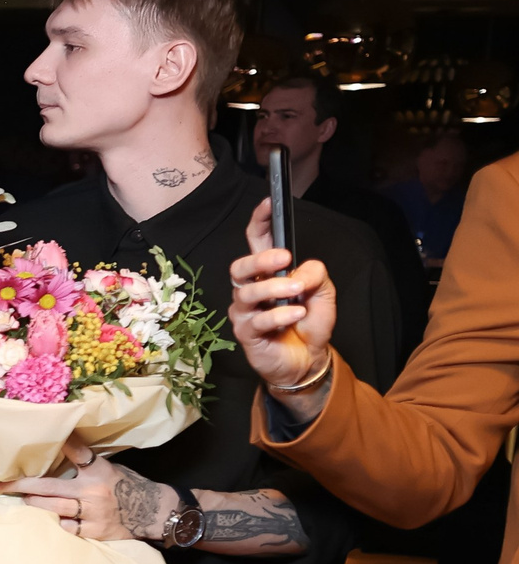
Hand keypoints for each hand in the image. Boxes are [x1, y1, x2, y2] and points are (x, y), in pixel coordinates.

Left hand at [0, 441, 168, 540]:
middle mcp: (93, 491)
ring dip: (35, 504)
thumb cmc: (128, 487)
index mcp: (99, 470)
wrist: (155, 513)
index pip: (77, 452)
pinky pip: (67, 528)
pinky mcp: (95, 531)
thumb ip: (86, 465)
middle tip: (1, 485)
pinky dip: (60, 523)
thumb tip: (59, 451)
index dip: (62, 443)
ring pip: (52, 508)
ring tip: (26, 499)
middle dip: (22, 486)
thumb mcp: (110, 468)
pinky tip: (59, 519)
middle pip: (48, 487)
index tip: (44, 435)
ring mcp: (93, 512)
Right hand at [228, 197, 336, 417]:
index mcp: (268, 273)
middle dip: (259, 259)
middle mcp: (251, 289)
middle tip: (284, 258)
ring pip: (245, 292)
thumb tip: (299, 269)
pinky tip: (296, 315)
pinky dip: (278, 315)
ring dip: (273, 289)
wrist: (308, 360)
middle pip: (239, 266)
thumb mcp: (324, 293)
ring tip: (296, 292)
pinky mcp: (246, 334)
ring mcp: (245, 312)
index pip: (256, 241)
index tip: (269, 203)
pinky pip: (256, 320)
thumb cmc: (309, 323)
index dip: (259, 221)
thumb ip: (315, 275)